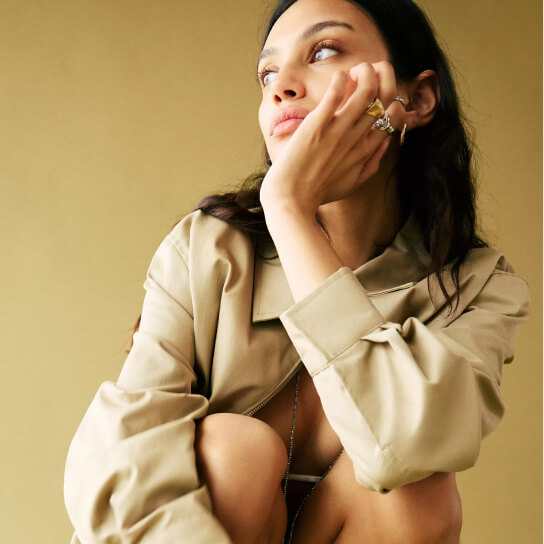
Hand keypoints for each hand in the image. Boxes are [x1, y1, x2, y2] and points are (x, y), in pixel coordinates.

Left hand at [259, 61, 405, 216]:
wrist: (291, 201)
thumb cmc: (316, 194)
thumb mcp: (351, 184)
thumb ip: (370, 165)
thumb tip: (384, 143)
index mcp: (365, 151)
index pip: (394, 117)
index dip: (394, 100)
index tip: (381, 95)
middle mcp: (356, 138)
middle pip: (384, 99)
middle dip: (384, 77)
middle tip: (371, 71)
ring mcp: (337, 131)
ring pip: (366, 90)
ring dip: (367, 72)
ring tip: (358, 70)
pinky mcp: (316, 126)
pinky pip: (335, 94)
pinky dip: (341, 79)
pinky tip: (339, 77)